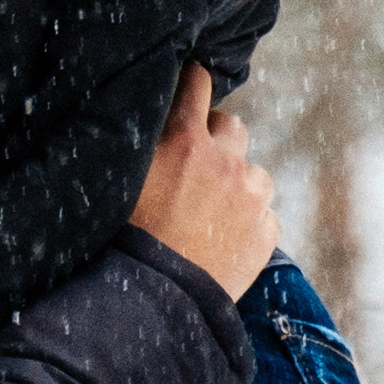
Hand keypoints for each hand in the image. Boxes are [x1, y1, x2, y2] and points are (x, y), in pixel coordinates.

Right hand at [127, 62, 277, 297]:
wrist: (153, 303)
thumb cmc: (120, 243)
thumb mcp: (117, 182)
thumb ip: (136, 145)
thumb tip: (140, 114)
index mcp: (184, 141)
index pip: (196, 84)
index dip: (192, 80)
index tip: (191, 80)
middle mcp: (225, 162)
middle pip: (232, 126)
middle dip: (217, 139)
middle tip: (195, 164)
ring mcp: (251, 198)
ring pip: (255, 173)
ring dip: (238, 183)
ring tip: (211, 213)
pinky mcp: (266, 234)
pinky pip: (266, 215)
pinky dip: (250, 222)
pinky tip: (223, 240)